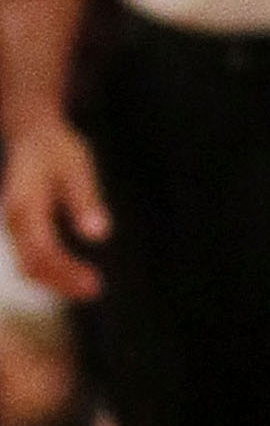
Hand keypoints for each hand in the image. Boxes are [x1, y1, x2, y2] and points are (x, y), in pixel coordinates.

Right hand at [1, 121, 108, 307]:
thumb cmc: (57, 150)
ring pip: (28, 267)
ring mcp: (14, 227)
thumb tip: (99, 234)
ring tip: (90, 288)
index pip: (42, 250)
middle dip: (62, 282)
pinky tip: (75, 278)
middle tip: (95, 290)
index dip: (66, 272)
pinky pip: (31, 259)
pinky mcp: (21, 231)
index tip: (94, 284)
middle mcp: (13, 221)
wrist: (31, 135)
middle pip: (32, 265)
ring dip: (57, 282)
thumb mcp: (77, 166)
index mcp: (24, 205)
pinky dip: (51, 274)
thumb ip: (85, 200)